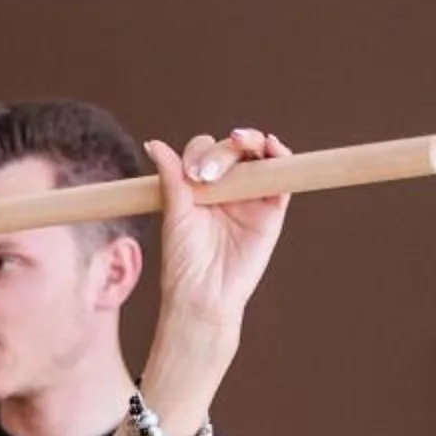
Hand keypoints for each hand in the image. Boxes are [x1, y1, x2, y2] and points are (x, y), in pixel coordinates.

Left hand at [147, 128, 291, 355]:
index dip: (201, 153)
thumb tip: (154, 144)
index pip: (204, 151)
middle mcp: (227, 188)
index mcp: (201, 187)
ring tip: (243, 141)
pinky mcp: (272, 210)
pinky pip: (281, 177)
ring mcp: (251, 197)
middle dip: (223, 151)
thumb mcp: (175, 215)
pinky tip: (272, 147)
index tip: (191, 174)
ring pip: (258, 156)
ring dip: (254, 140)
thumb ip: (171, 178)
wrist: (204, 295)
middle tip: (207, 174)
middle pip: (232, 149)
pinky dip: (280, 158)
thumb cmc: (184, 261)